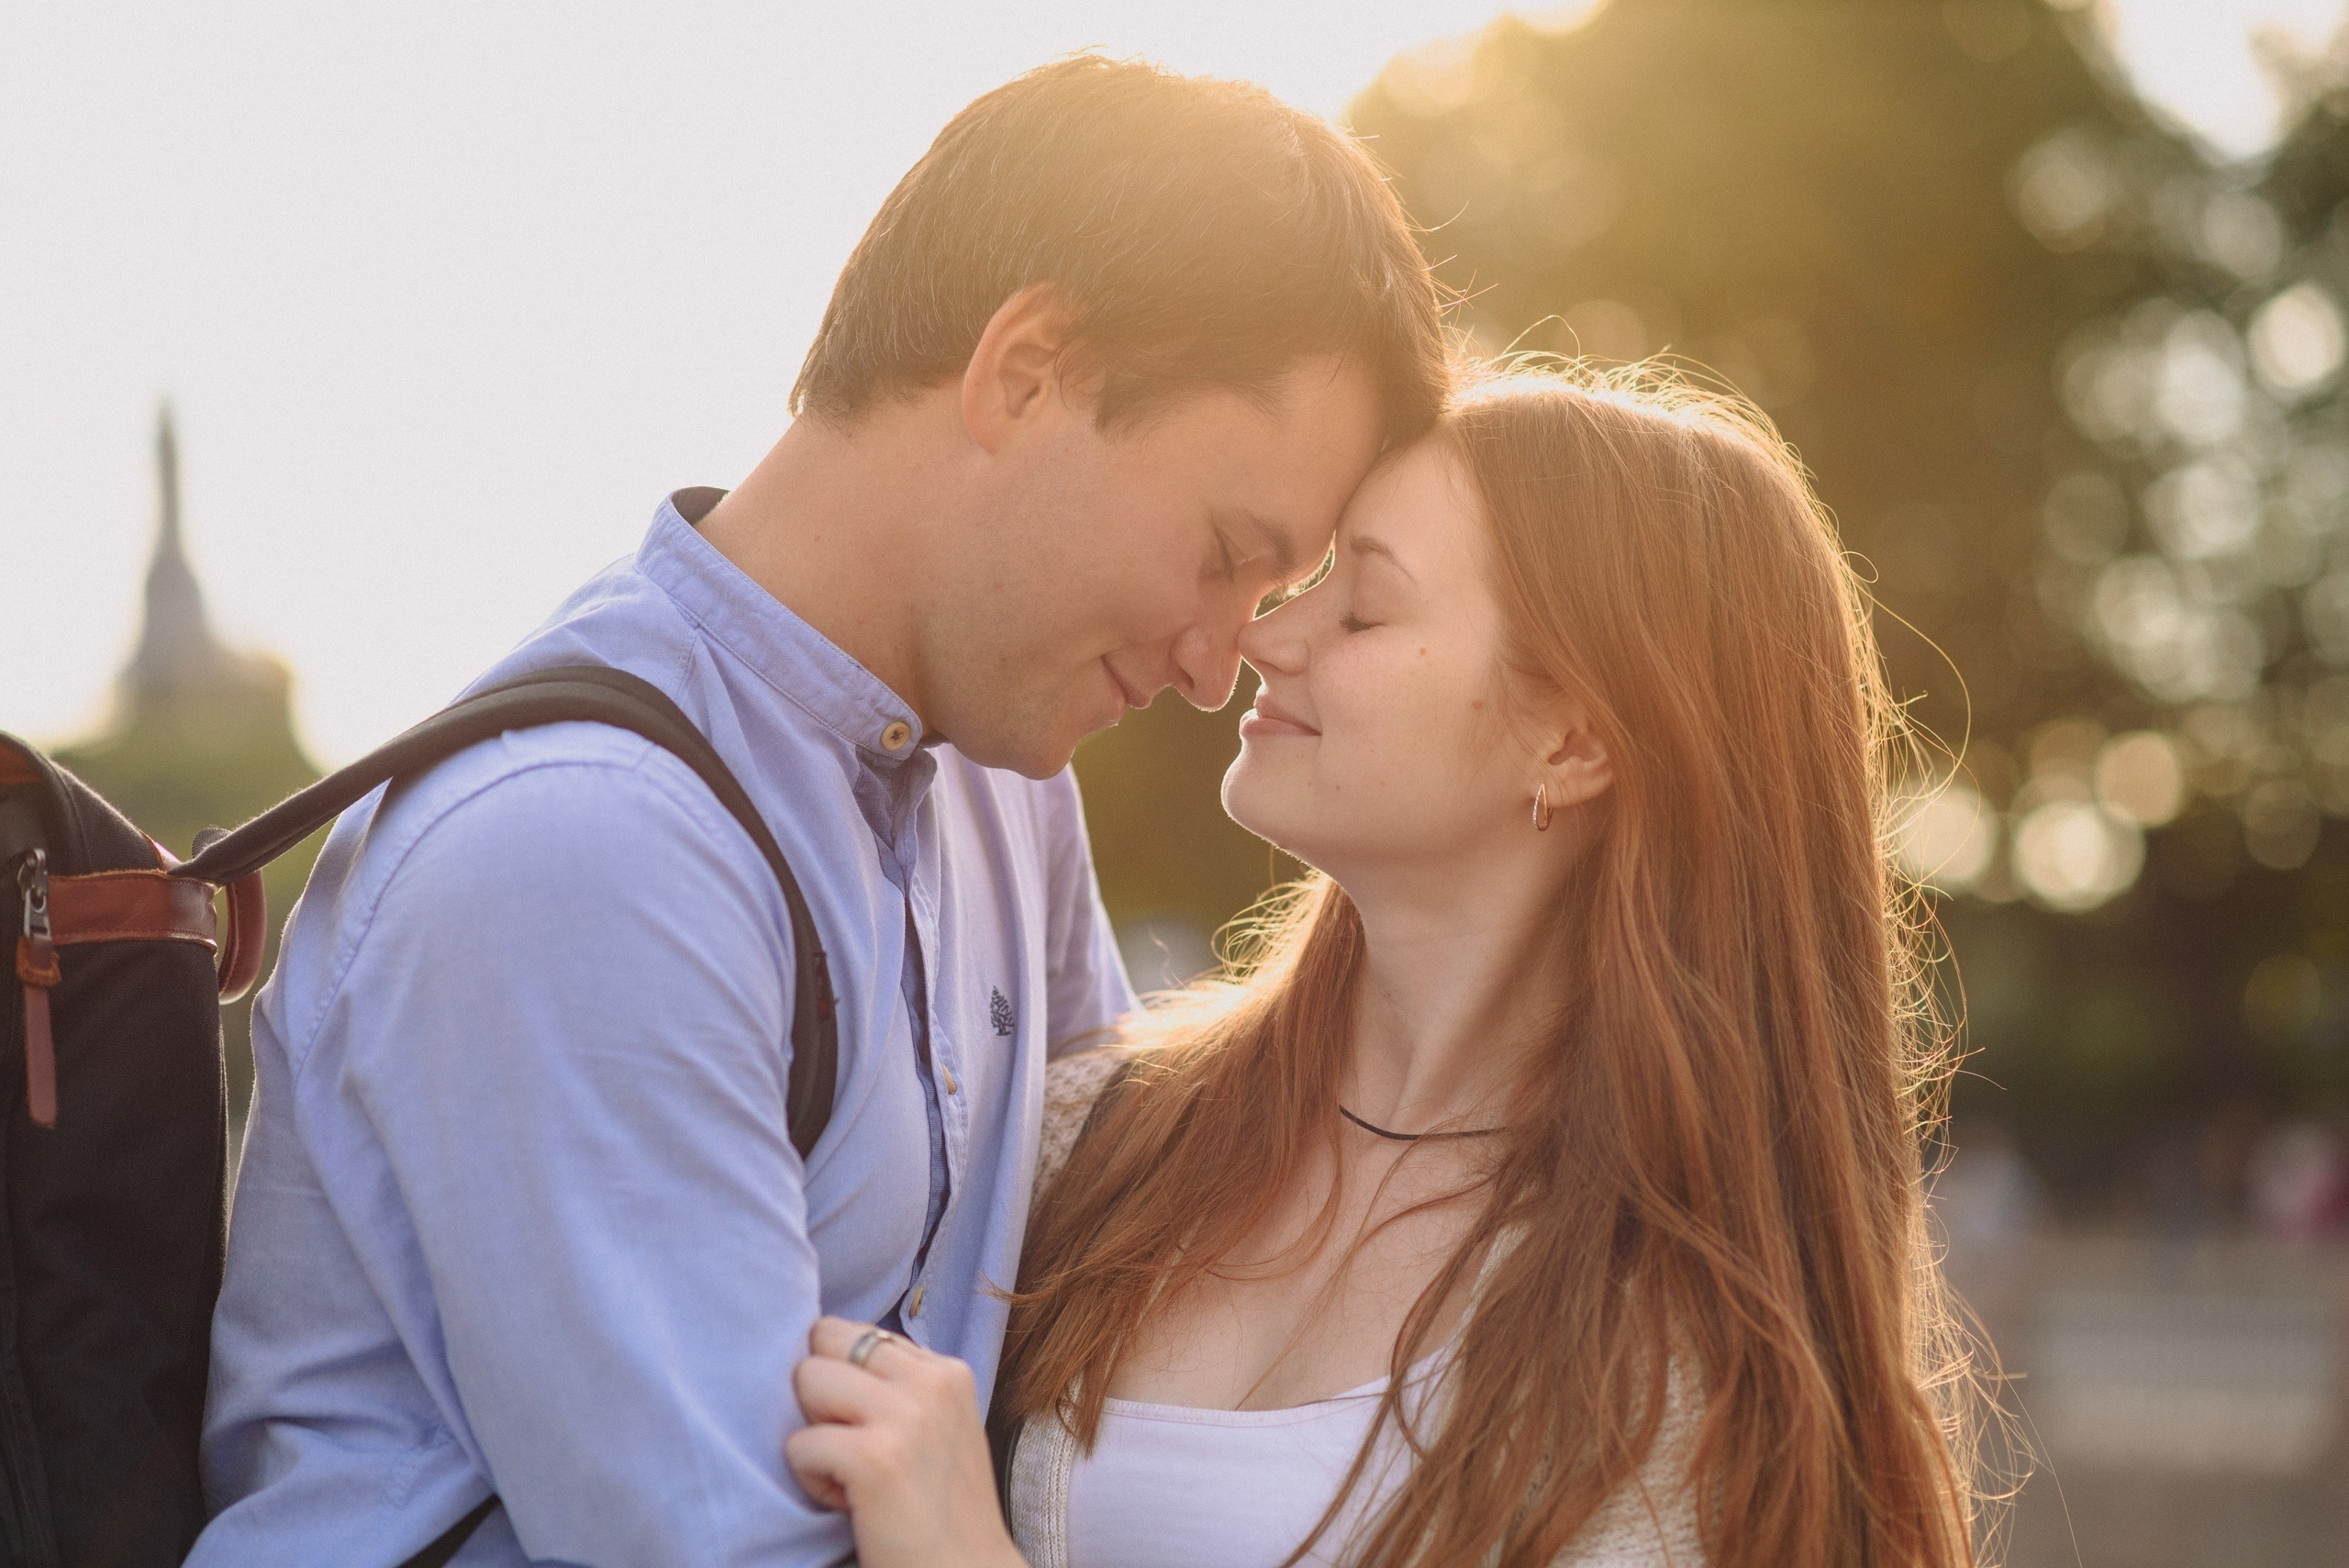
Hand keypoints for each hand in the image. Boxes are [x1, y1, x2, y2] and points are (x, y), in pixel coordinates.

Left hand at [786, 1317, 1027, 1567]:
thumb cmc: (942, 1513)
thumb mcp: (938, 1428)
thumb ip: (898, 1386)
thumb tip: (822, 1350)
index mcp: (947, 1371)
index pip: (855, 1332)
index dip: (842, 1378)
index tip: (869, 1429)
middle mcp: (931, 1381)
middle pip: (823, 1341)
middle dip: (819, 1393)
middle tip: (851, 1448)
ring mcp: (906, 1416)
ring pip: (806, 1379)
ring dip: (813, 1433)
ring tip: (850, 1475)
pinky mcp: (876, 1459)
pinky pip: (798, 1443)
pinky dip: (810, 1479)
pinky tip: (850, 1504)